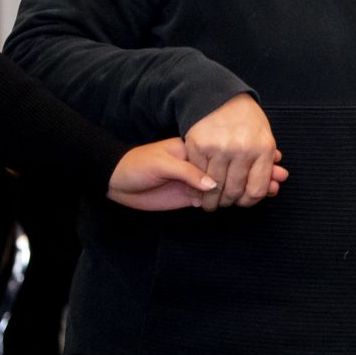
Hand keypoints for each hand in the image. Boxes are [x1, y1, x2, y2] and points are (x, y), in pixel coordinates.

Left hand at [106, 139, 222, 211]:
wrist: (118, 183)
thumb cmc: (138, 165)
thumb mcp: (162, 164)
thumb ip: (187, 172)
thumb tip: (213, 184)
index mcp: (191, 149)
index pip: (215, 156)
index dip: (226, 165)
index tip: (237, 174)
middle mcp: (196, 165)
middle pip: (219, 173)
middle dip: (227, 182)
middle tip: (231, 192)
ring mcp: (193, 182)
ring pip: (215, 188)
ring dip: (222, 195)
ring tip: (226, 200)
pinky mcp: (188, 197)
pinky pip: (206, 200)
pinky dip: (213, 203)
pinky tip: (217, 205)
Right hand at [183, 93, 284, 211]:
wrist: (218, 96)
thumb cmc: (244, 119)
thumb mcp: (263, 136)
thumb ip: (267, 163)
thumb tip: (273, 189)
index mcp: (263, 149)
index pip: (256, 190)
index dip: (247, 201)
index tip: (240, 202)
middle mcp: (242, 150)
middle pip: (234, 191)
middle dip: (227, 202)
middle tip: (222, 204)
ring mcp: (219, 148)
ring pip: (214, 186)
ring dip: (210, 199)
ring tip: (208, 203)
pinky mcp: (198, 145)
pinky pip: (198, 174)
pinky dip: (197, 185)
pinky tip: (197, 188)